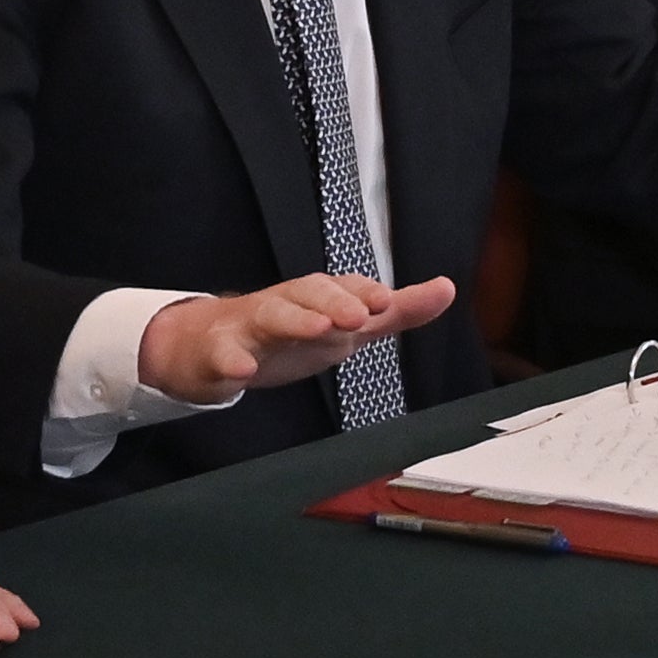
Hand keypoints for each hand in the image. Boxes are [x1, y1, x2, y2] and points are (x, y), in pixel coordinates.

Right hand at [137, 272, 457, 404]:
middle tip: (358, 317)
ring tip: (317, 328)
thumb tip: (447, 288)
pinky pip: (223, 353)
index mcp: (317, 298)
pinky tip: (244, 370)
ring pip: (270, 315)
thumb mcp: (346, 324)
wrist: (210, 345)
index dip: (362, 292)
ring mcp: (250, 326)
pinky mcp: (219, 352)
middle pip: (308, 293)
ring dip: (294, 319)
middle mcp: (286, 304)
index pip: (343, 288)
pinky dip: (232, 359)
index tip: (385, 301)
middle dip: (333, 301)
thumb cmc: (288, 333)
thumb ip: (397, 311)